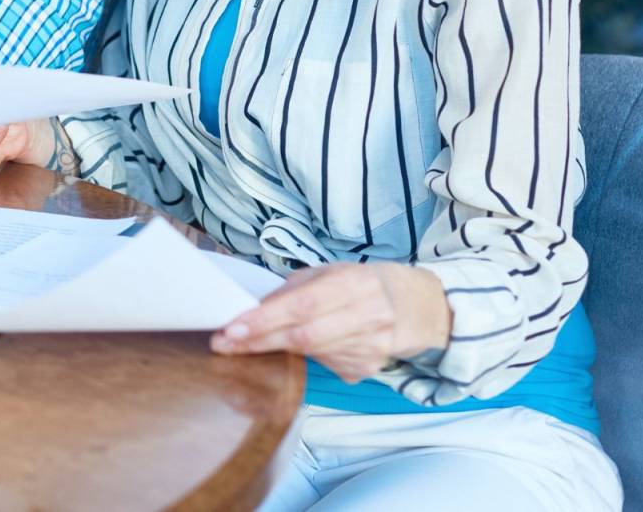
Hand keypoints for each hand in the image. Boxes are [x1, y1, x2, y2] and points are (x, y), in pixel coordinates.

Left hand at [210, 262, 452, 381]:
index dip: (264, 320)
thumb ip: (294, 289)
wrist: (419, 307)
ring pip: (310, 354)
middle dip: (258, 342)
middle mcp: (366, 317)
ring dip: (275, 350)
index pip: (301, 306)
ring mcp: (370, 348)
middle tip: (223, 344)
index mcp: (354, 284)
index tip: (231, 329)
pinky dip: (306, 356)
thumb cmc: (365, 283)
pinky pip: (324, 365)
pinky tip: (303, 345)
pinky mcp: (367, 369)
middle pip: (302, 337)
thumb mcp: (331, 273)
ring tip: (249, 342)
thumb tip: (253, 308)